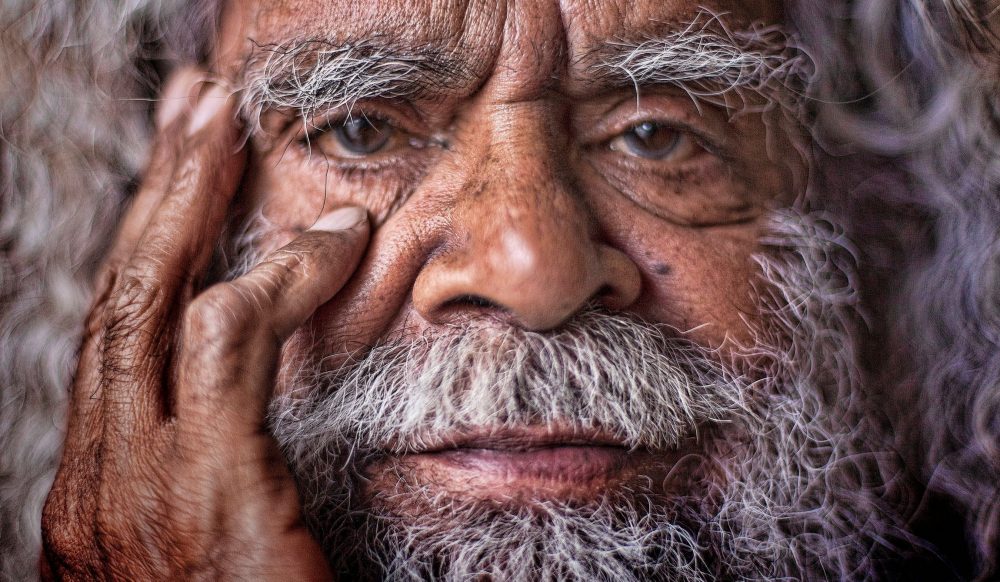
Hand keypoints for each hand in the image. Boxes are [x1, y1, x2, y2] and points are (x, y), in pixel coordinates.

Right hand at [40, 69, 368, 579]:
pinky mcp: (206, 499)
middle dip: (154, 193)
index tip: (186, 185)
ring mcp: (135, 494)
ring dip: (188, 201)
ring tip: (223, 121)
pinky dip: (275, 281)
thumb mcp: (223, 556)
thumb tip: (257, 420)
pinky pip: (227, 349)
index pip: (117, 346)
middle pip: (116, 300)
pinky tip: (331, 243)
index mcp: (102, 503)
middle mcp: (98, 488)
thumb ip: (223, 485)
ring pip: (148, 303)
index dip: (150, 253)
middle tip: (191, 108)